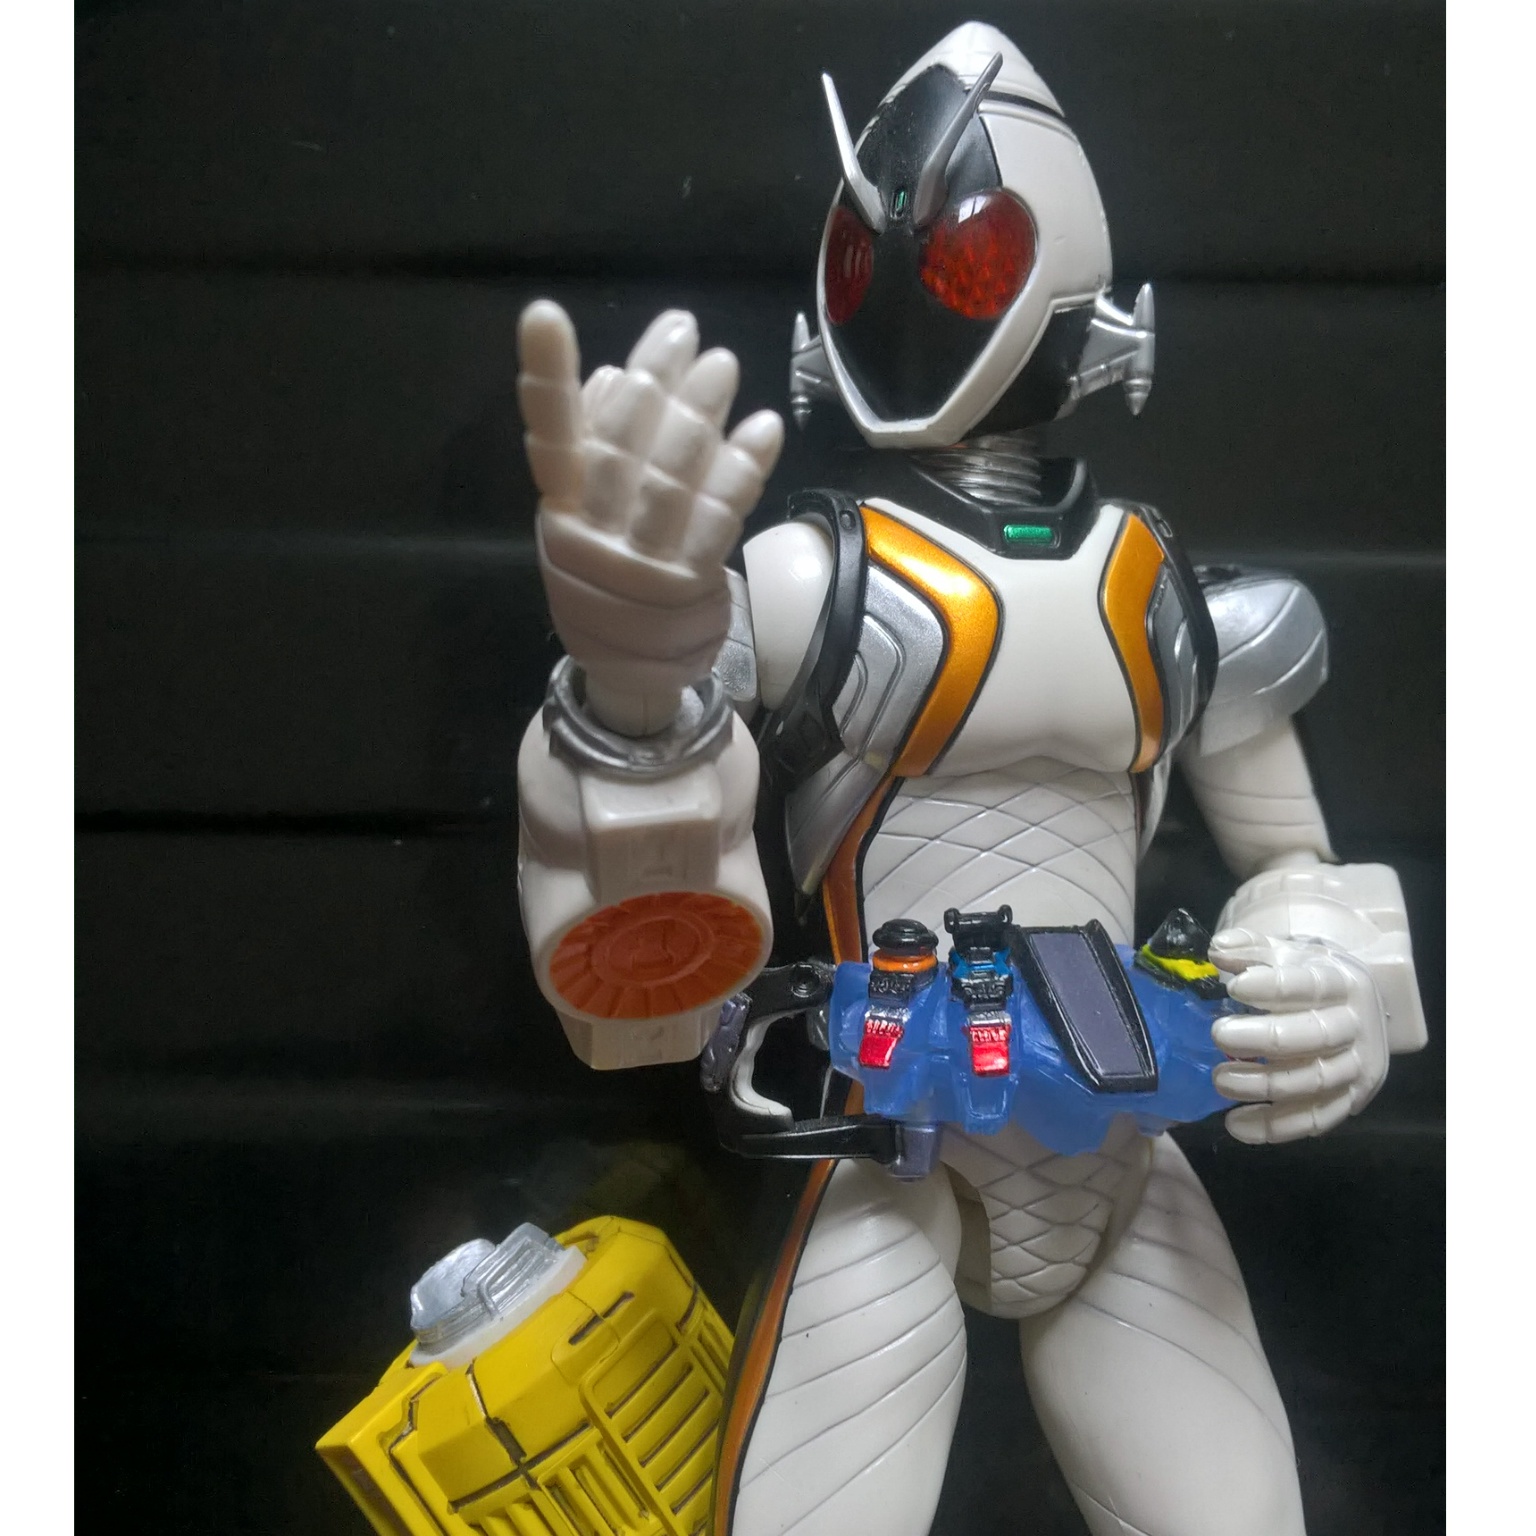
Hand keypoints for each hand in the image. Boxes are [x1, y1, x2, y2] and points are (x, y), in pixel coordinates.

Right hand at [516, 300, 783, 735]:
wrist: (629, 671)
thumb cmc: (610, 579)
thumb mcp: (588, 518)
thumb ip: (598, 451)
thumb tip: (608, 375)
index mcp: (561, 509)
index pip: (550, 435)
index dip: (545, 376)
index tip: (544, 314)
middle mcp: (591, 532)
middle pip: (623, 444)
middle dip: (655, 381)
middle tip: (685, 334)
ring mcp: (639, 562)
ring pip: (671, 475)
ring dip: (700, 415)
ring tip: (723, 366)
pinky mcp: (687, 584)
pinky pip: (718, 517)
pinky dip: (742, 468)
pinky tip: (764, 429)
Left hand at [1207, 928, 1390, 1144]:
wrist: (1357, 1008)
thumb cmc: (1310, 977)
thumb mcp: (1285, 954)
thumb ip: (1250, 949)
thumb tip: (1217, 950)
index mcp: (1344, 982)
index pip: (1310, 985)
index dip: (1273, 988)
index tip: (1234, 987)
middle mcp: (1359, 1026)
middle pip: (1316, 1036)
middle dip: (1264, 1039)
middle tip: (1218, 1034)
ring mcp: (1359, 1067)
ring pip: (1315, 1082)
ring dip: (1265, 1086)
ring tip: (1220, 1080)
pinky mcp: (1352, 1100)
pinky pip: (1316, 1119)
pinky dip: (1276, 1127)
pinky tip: (1236, 1124)